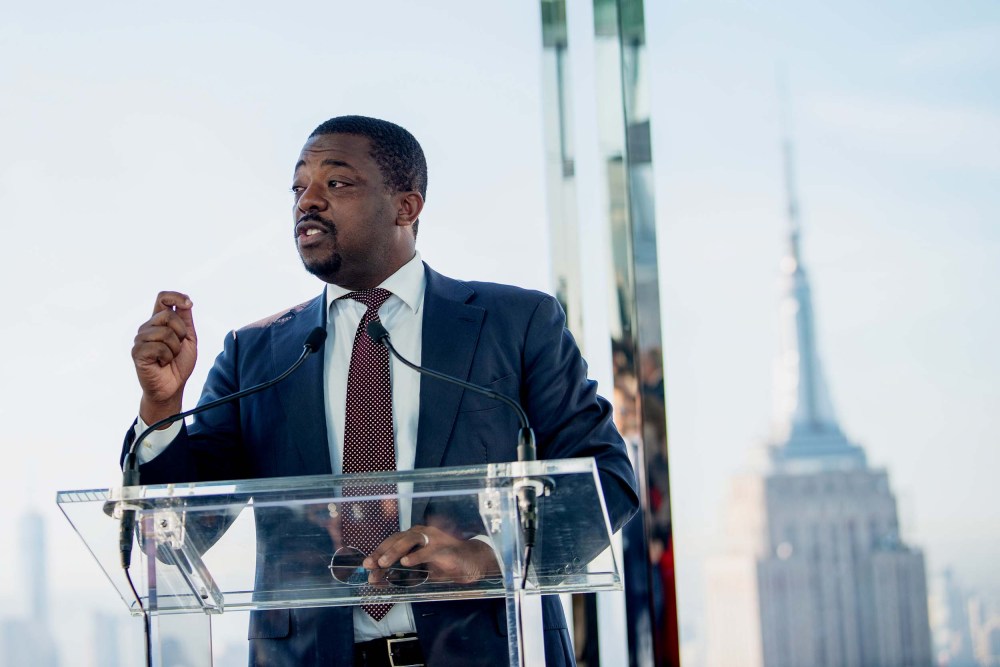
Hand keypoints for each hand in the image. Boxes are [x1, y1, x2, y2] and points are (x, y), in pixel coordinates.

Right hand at [132, 291, 197, 424]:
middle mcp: (147, 327)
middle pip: (167, 314)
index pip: (162, 298)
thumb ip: (186, 320)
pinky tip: (161, 363)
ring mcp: (140, 339)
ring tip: (168, 357)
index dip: (175, 296)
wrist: (172, 387)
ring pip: (165, 332)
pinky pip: (158, 347)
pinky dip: (166, 357)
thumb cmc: (179, 364)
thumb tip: (186, 301)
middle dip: (181, 332)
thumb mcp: (188, 339)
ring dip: (174, 348)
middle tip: (177, 348)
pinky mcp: (137, 352)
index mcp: (159, 322)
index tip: (189, 304)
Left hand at [364, 526, 500, 584]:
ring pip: (410, 539)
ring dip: (395, 551)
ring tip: (384, 563)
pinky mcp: (445, 547)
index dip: (378, 552)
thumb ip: (400, 574)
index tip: (367, 564)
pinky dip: (417, 556)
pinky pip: (429, 550)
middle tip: (371, 565)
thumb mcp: (420, 572)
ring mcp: (434, 538)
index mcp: (415, 537)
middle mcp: (422, 533)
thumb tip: (377, 581)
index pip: (392, 541)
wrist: (471, 563)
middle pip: (398, 538)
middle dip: (382, 552)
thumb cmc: (444, 566)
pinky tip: (407, 563)